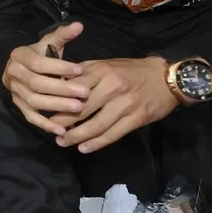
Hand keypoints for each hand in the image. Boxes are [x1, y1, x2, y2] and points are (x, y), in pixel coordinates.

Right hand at [2, 22, 87, 136]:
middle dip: (62, 89)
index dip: (59, 67)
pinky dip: (45, 124)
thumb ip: (63, 35)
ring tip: (78, 109)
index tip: (80, 70)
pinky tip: (62, 129)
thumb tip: (79, 25)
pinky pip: (30, 116)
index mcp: (20, 56)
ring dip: (56, 106)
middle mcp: (13, 73)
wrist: (17, 68)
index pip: (39, 63)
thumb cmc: (38, 54)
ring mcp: (14, 91)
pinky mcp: (18, 105)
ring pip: (34, 101)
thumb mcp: (48, 42)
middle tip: (85, 93)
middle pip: (37, 84)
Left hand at [51, 57, 177, 153]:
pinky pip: (113, 134)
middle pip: (82, 109)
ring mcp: (125, 105)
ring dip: (78, 136)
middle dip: (64, 122)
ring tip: (63, 142)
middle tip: (51, 131)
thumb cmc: (130, 70)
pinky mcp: (136, 119)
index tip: (45, 111)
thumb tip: (59, 84)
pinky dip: (97, 143)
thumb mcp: (105, 64)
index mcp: (101, 71)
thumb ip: (83, 74)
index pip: (74, 88)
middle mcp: (112, 88)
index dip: (58, 102)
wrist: (166, 78)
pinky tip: (84, 148)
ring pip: (97, 125)